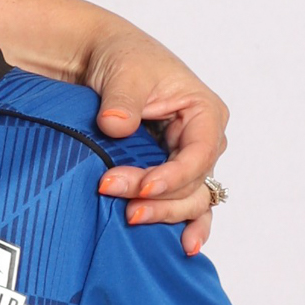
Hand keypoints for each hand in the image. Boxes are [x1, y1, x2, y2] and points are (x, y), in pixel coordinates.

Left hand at [86, 22, 228, 253]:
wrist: (99, 59)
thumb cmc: (122, 58)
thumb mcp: (124, 72)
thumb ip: (123, 101)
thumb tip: (116, 126)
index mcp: (205, 112)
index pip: (199, 154)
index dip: (172, 177)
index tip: (140, 188)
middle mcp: (204, 139)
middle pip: (192, 181)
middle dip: (156, 194)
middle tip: (110, 190)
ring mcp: (188, 158)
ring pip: (189, 198)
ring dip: (163, 212)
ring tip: (130, 218)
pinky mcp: (169, 171)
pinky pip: (186, 203)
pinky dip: (187, 224)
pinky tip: (185, 246)